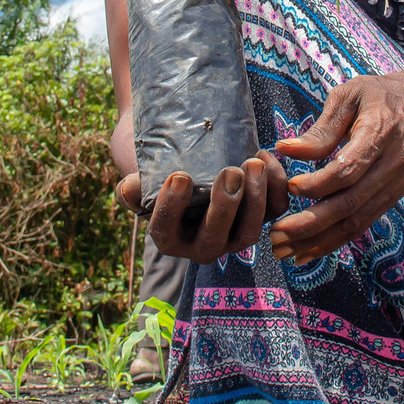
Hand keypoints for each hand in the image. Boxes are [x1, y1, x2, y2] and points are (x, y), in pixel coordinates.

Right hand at [116, 152, 287, 264]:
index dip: (171, 206)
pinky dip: (276, 186)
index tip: (179, 176)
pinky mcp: (260, 219)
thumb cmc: (165, 179)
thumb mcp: (143, 183)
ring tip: (253, 164)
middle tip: (229, 172)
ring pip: (250, 231)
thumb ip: (133, 188)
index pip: (166, 230)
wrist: (195, 173)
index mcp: (170, 238)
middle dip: (224, 206)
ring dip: (255, 199)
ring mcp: (234, 236)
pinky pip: (275, 211)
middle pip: (215, 237)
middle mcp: (204, 246)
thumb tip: (127, 190)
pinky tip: (266, 157)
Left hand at [271, 71, 403, 262]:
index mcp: (381, 133)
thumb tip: (285, 150)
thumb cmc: (374, 96)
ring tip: (285, 251)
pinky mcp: (393, 197)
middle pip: (351, 202)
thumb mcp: (346, 97)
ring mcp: (396, 185)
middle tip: (276, 234)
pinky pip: (362, 224)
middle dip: (311, 223)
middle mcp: (394, 164)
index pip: (349, 168)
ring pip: (356, 221)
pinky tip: (307, 250)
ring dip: (319, 240)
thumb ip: (320, 129)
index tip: (289, 188)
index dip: (319, 183)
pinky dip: (334, 240)